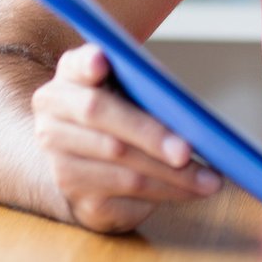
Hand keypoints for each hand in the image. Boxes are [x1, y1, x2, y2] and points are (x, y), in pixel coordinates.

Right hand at [28, 43, 222, 232]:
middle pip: (102, 123)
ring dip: (172, 178)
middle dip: (151, 137)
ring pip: (122, 171)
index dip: (87, 64)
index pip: (75, 66)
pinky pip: (128, 200)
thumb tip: (186, 110)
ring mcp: (59, 165)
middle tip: (187, 150)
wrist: (97, 160)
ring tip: (209, 180)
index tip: (102, 61)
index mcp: (68, 81)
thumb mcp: (133, 88)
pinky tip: (191, 191)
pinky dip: (166, 195)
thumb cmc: (126, 111)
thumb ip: (149, 84)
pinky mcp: (77, 201)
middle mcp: (52, 122)